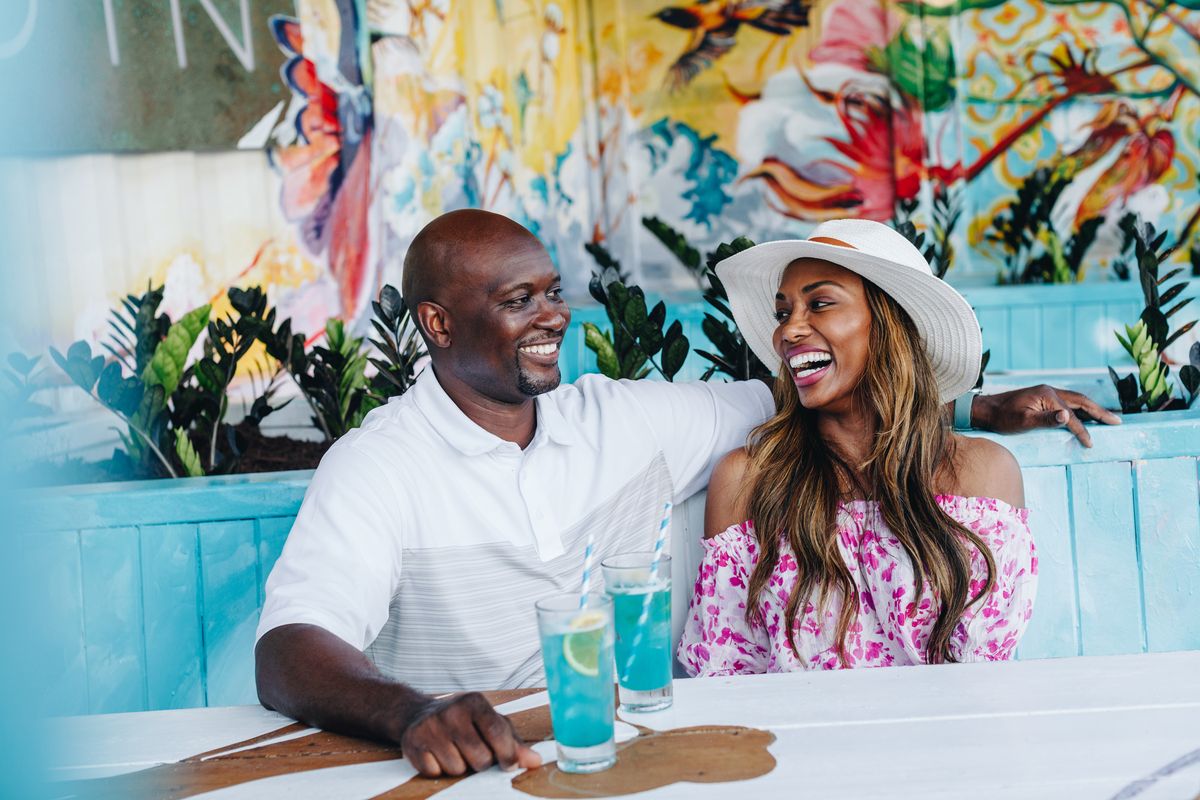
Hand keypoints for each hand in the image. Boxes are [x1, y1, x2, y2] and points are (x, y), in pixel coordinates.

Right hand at [399, 692, 541, 777]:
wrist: (418, 714)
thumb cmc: (463, 720)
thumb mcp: (489, 722)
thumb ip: (513, 742)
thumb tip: (535, 761)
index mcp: (474, 702)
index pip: (497, 732)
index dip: (507, 754)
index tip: (509, 764)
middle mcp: (451, 711)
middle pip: (480, 758)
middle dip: (481, 762)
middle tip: (473, 749)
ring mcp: (430, 727)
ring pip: (457, 769)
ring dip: (459, 766)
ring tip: (454, 750)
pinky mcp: (412, 743)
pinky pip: (435, 773)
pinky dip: (438, 769)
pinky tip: (436, 753)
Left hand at [972, 385, 1121, 447]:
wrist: (985, 409)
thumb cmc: (1002, 418)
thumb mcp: (1022, 422)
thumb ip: (1045, 420)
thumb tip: (1067, 417)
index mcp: (1048, 395)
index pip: (1072, 416)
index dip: (1082, 431)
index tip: (1091, 444)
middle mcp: (1050, 391)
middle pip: (1082, 401)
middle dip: (1100, 412)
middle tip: (1118, 422)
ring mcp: (1047, 393)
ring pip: (1077, 400)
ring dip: (1092, 409)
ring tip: (1107, 418)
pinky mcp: (1043, 397)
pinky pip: (1068, 402)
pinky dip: (1080, 408)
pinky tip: (1084, 415)